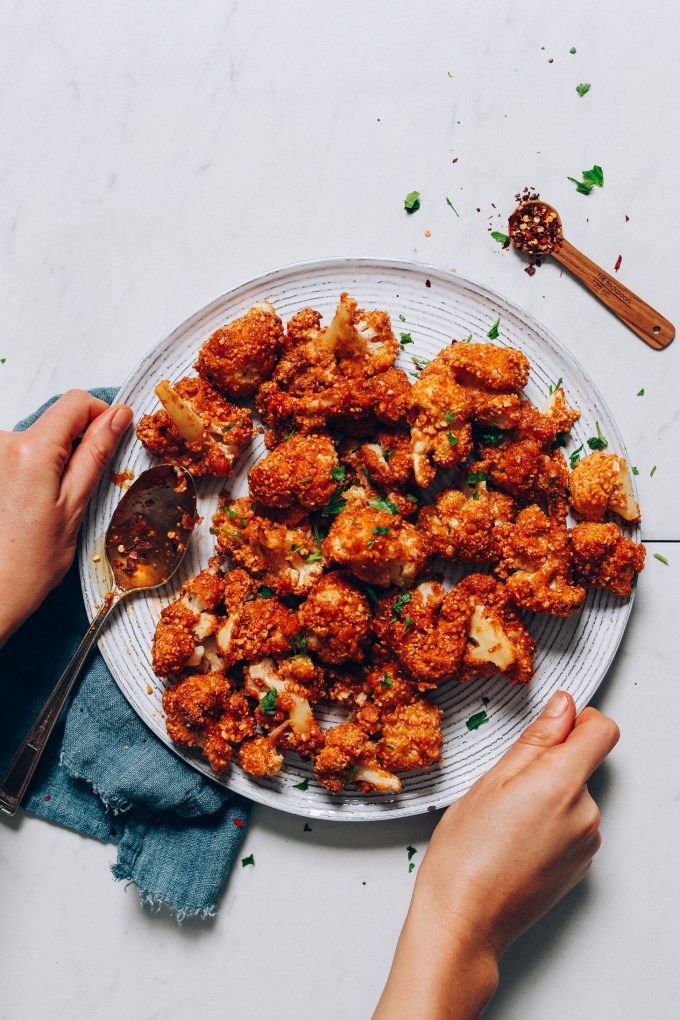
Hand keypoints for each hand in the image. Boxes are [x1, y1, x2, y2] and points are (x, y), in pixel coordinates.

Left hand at [0, 391, 132, 645]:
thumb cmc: (29, 562)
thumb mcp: (75, 505)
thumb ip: (95, 453)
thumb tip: (117, 417)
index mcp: (31, 450)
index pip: (76, 403)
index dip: (101, 415)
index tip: (113, 437)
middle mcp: (2, 443)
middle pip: (54, 421)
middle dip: (74, 446)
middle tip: (79, 490)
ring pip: (36, 440)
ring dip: (50, 462)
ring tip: (47, 506)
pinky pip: (17, 456)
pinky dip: (30, 473)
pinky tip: (26, 507)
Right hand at [374, 692, 619, 1019]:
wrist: (465, 921)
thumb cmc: (466, 854)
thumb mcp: (491, 781)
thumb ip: (536, 740)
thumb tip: (563, 707)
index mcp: (562, 784)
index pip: (603, 731)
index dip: (578, 720)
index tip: (551, 727)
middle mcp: (585, 813)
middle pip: (582, 764)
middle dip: (548, 765)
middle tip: (504, 789)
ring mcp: (586, 843)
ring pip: (573, 796)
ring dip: (547, 797)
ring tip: (504, 821)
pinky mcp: (580, 866)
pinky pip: (571, 826)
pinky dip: (549, 824)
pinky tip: (514, 842)